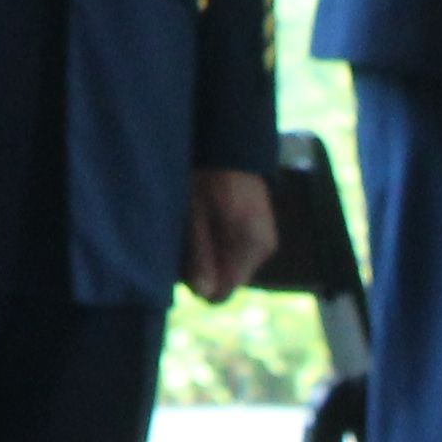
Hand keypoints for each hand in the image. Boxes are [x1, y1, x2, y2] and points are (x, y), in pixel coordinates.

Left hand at [182, 166, 280, 304]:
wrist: (230, 146)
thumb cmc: (208, 176)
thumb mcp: (197, 214)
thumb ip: (201, 254)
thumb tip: (205, 295)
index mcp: (251, 247)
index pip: (224, 292)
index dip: (197, 284)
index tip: (179, 262)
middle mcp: (262, 250)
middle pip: (225, 281)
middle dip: (201, 269)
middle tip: (182, 239)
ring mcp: (262, 242)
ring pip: (228, 267)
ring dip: (207, 257)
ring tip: (192, 228)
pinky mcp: (257, 234)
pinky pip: (233, 253)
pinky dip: (216, 246)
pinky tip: (203, 226)